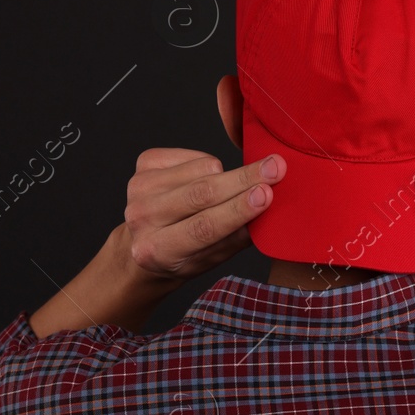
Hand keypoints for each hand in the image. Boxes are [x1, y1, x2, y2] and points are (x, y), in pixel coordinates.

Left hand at [122, 148, 285, 284]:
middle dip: (243, 179)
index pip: (203, 227)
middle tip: (275, 168)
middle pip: (201, 193)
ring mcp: (138, 188)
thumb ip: (236, 237)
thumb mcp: (210, 258)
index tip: (266, 193)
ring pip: (200, 169)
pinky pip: (193, 155)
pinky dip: (208, 164)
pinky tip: (204, 178)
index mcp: (156, 251)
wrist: (144, 241)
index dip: (237, 209)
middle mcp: (141, 218)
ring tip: (228, 188)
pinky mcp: (143, 163)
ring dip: (225, 174)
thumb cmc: (183, 253)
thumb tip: (267, 209)